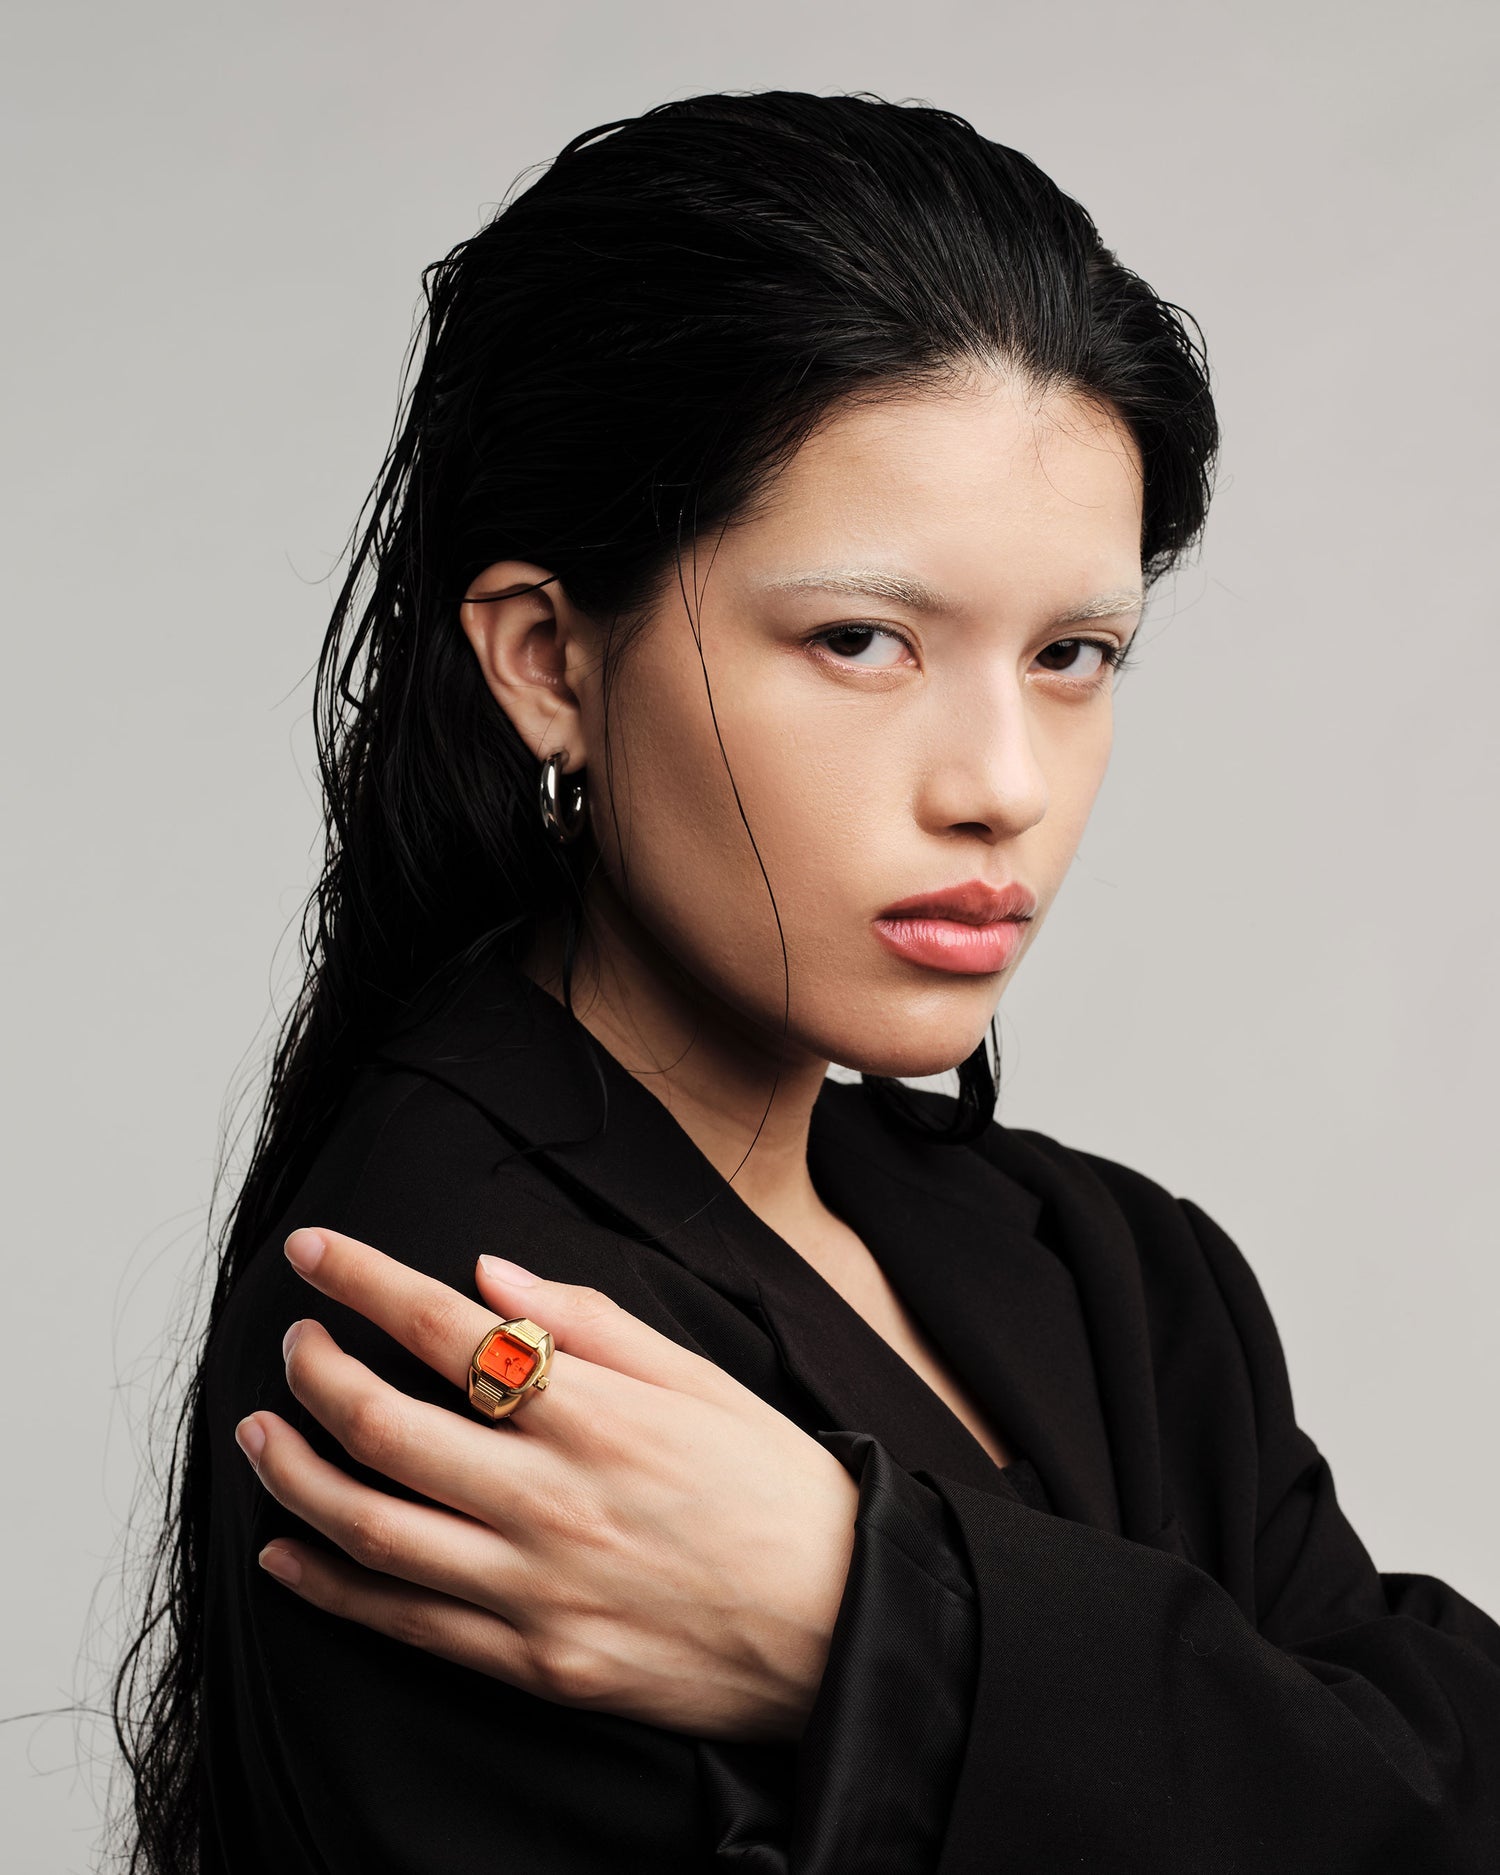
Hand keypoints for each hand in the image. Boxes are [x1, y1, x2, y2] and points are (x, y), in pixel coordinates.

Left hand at [234, 1228, 860, 1743]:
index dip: (361, 1281)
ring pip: (369, 1525)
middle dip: (313, 1369)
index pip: (444, 1327)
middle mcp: (551, 1495)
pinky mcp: (533, 1661)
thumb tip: (485, 1270)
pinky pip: (403, 1622)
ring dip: (292, 1471)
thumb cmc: (776, 1489)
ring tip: (262, 1432)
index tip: (311, 1253)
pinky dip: (328, 1586)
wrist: (841, 1625)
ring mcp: (535, 1586)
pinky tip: (285, 1550)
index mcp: (595, 1410)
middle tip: (293, 1342)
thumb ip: (589, 1321)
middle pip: (382, 1422)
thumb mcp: (702, 1379)